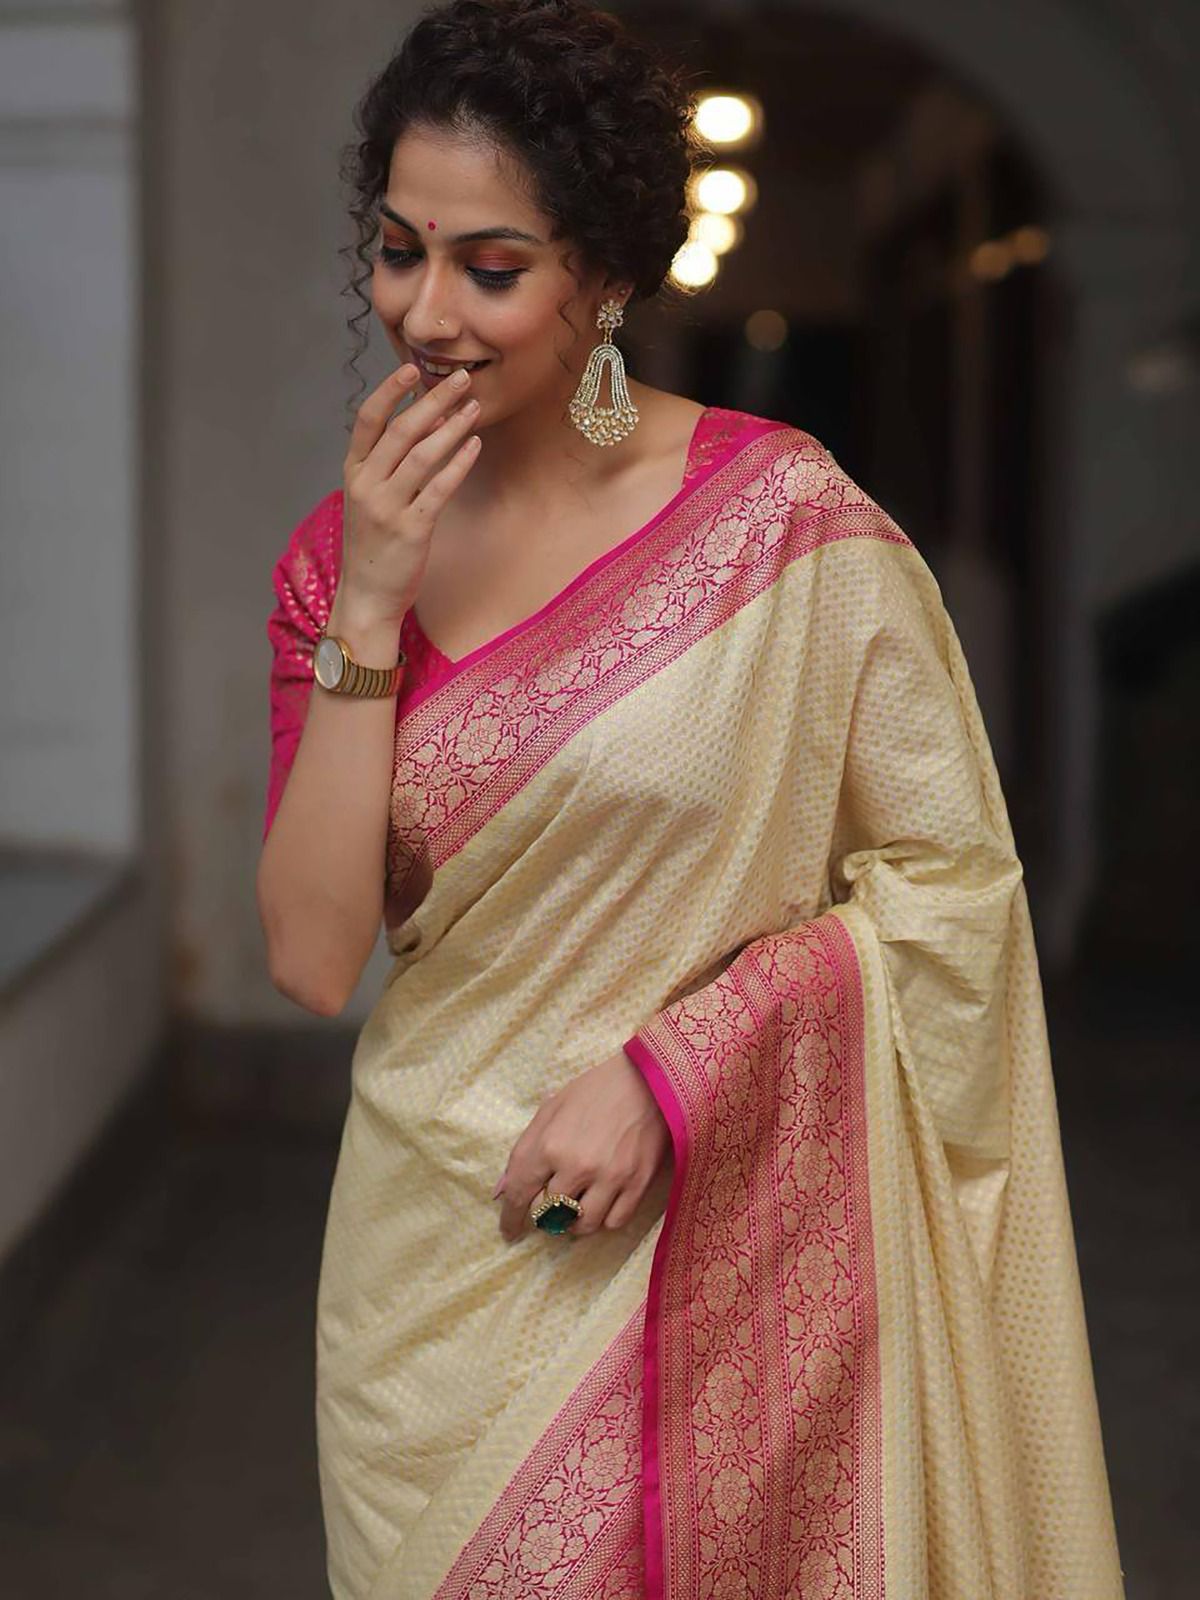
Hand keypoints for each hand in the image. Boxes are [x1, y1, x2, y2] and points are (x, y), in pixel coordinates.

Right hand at [339, 363, 481, 622]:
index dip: (391, 391)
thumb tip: (425, 421)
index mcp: (353, 472)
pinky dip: (459, 463)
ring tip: (474, 407)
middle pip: (402, 430)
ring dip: (452, 427)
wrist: (367, 596)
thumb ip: (388, 463)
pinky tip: (475, 445)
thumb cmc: (373, 544)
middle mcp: (367, 485)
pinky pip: (439, 488)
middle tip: (462, 379)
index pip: (368, 419)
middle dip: (434, 400)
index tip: (413, 368)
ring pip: (423, 455)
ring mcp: (388, 507)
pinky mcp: (412, 529)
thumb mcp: (369, 498)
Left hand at [494, 1050, 671, 1241]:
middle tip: (548, 1207)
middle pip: (548, 1214)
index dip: (511, 1218)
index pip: (520, 1194)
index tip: (510, 1231)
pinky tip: (601, 1205)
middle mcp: (576, 1167)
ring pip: (582, 1225)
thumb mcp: (550, 1110)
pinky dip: (603, 1219)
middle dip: (544, 1215)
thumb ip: (526, 1150)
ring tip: (575, 1208)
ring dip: (573, 1222)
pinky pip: (613, 1222)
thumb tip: (502, 1191)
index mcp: (549, 1145)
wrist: (647, 1081)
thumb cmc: (594, 1091)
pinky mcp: (637, 1184)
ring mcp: (609, 1179)